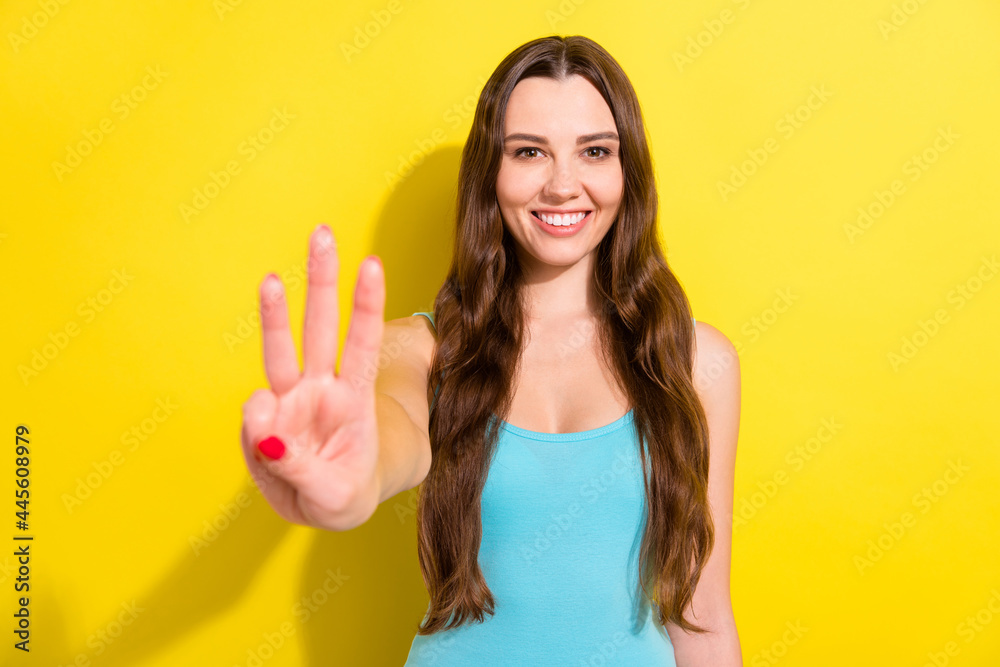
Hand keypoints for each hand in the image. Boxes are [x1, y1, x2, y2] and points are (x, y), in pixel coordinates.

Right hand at [239, 224, 385, 529]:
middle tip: (323, 233)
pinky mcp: (266, 419)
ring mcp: (293, 400)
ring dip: (276, 312)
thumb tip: (265, 432)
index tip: (371, 264)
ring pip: (283, 348)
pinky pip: (253, 409)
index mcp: (354, 402)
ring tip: (273, 278)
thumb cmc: (344, 493)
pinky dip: (253, 425)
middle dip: (323, 281)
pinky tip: (267, 450)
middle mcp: (323, 389)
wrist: (330, 507)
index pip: (363, 345)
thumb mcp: (333, 496)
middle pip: (323, 327)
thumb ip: (298, 467)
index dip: (366, 306)